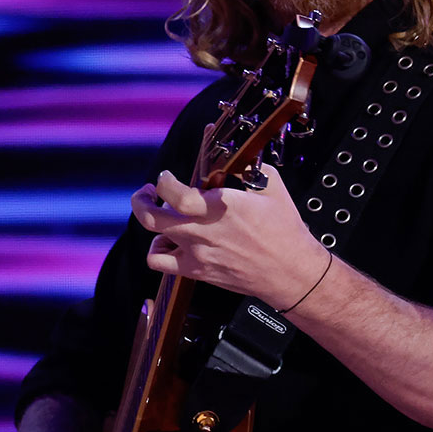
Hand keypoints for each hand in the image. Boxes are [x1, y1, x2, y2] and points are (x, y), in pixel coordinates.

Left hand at [132, 164, 326, 309]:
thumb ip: (252, 170)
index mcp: (220, 207)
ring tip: (165, 216)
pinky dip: (157, 250)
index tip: (166, 177)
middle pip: (151, 218)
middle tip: (147, 192)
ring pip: (155, 238)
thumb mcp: (273, 189)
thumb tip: (241, 159)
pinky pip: (160, 262)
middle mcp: (202, 231)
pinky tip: (169, 242)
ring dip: (154, 223)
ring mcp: (197, 253)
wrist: (290, 272)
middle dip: (142, 200)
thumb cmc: (284, 233)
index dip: (164, 182)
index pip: (175, 194)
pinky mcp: (196, 270)